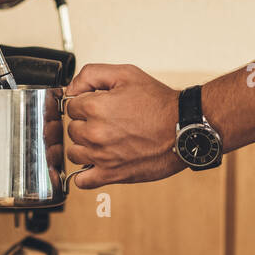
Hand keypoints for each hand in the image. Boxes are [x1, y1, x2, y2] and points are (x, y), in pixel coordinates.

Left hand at [62, 64, 185, 188]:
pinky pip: (82, 180)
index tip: (98, 106)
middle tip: (107, 122)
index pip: (71, 106)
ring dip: (85, 146)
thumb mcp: (126, 74)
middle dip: (86, 124)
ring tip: (104, 141)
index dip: (85, 104)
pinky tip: (96, 163)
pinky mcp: (111, 174)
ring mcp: (101, 156)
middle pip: (72, 129)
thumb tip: (72, 88)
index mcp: (95, 107)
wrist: (183, 128)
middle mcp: (95, 133)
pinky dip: (85, 173)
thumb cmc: (159, 103)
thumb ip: (91, 74)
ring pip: (74, 153)